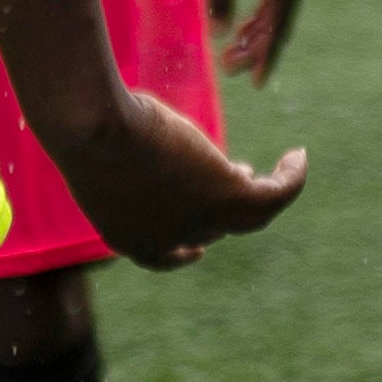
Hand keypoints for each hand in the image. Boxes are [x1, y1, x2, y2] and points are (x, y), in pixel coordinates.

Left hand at [45, 80, 304, 270]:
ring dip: (272, 192)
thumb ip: (124, 160)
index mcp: (127, 237)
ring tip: (286, 164)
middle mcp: (167, 240)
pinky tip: (298, 156)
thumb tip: (147, 139)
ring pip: (250, 215)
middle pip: (210, 230)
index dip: (185, 249)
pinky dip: (291, 178)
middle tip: (241, 172)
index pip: (165, 255)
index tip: (198, 247)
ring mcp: (197, 220)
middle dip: (228, 207)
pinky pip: (273, 193)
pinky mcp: (225, 193)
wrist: (91, 127)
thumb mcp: (102, 151)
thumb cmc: (83, 127)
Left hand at [203, 0, 306, 83]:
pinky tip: (243, 28)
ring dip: (255, 36)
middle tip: (227, 67)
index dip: (263, 58)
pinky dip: (260, 18)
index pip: (273, 31)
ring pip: (276, 17)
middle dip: (253, 51)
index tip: (254, 82)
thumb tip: (220, 33)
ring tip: (231, 53)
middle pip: (276, 28)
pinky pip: (275, 3)